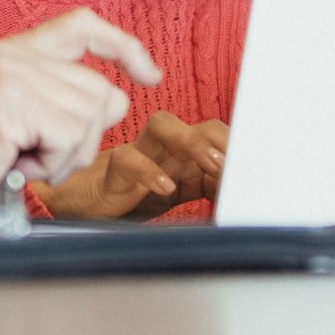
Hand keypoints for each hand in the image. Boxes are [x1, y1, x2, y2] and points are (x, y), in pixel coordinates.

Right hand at [0, 7, 162, 210]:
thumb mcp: (16, 116)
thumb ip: (59, 99)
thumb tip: (115, 101)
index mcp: (15, 51)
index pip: (83, 25)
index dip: (123, 45)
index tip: (149, 72)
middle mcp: (15, 54)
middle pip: (100, 92)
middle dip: (82, 139)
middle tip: (36, 154)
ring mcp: (13, 73)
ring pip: (88, 117)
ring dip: (64, 156)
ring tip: (20, 158)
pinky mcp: (10, 99)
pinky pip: (68, 136)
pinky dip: (50, 164)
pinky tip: (15, 164)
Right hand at [31, 112, 227, 219]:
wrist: (76, 209)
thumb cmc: (127, 203)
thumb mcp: (177, 204)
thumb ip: (205, 197)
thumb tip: (241, 202)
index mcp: (183, 157)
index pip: (218, 139)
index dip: (239, 149)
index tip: (258, 169)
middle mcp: (164, 150)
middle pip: (199, 125)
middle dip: (224, 138)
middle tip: (243, 161)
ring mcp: (139, 155)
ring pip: (164, 126)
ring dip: (192, 142)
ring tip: (213, 164)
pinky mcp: (112, 170)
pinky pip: (128, 160)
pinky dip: (149, 172)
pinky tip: (165, 189)